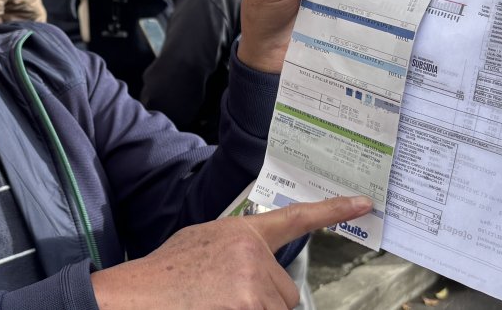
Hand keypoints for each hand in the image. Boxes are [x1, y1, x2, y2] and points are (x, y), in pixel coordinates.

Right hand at [91, 196, 371, 308]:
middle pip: (286, 292)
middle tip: (226, 298)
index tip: (364, 203)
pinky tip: (216, 307)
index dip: (333, 210)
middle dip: (264, 301)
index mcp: (242, 233)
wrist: (137, 297)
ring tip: (215, 303)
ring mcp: (253, 287)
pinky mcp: (249, 307)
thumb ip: (238, 250)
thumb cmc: (164, 276)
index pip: (295, 219)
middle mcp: (254, 256)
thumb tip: (259, 267)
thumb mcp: (202, 244)